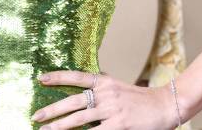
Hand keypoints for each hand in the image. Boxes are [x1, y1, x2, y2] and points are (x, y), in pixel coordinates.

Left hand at [31, 70, 177, 128]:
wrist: (165, 105)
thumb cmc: (140, 99)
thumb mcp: (118, 88)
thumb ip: (101, 89)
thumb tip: (83, 92)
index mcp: (105, 81)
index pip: (77, 76)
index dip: (58, 77)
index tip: (41, 78)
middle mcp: (106, 93)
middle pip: (73, 101)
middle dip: (53, 109)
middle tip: (36, 115)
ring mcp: (112, 110)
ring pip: (79, 118)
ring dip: (60, 126)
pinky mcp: (119, 126)